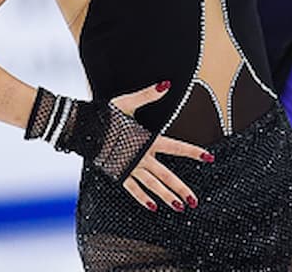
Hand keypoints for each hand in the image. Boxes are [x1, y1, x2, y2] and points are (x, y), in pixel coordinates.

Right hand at [111, 82, 214, 213]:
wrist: (82, 129)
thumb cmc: (105, 114)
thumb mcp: (128, 103)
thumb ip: (149, 95)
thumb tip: (167, 84)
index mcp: (147, 141)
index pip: (176, 147)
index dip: (193, 152)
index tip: (209, 158)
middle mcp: (141, 157)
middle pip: (166, 175)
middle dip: (181, 188)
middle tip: (194, 201)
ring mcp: (130, 167)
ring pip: (152, 185)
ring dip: (166, 197)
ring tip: (180, 207)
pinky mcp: (118, 173)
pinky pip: (132, 189)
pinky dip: (142, 198)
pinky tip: (152, 207)